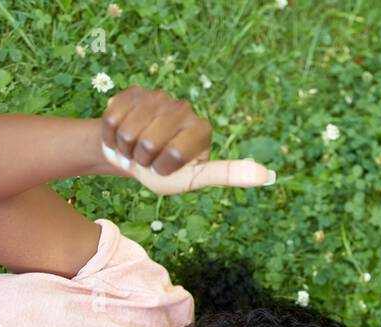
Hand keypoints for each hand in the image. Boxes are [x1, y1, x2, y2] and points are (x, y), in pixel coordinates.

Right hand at [98, 86, 274, 195]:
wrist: (132, 157)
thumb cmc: (166, 173)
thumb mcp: (196, 179)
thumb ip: (227, 174)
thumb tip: (269, 176)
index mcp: (201, 129)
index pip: (173, 155)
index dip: (163, 169)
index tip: (167, 168)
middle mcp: (183, 108)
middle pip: (149, 144)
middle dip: (142, 160)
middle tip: (148, 159)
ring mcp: (157, 97)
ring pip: (128, 133)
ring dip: (125, 150)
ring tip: (135, 149)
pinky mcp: (132, 92)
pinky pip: (113, 120)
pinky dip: (111, 137)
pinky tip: (121, 137)